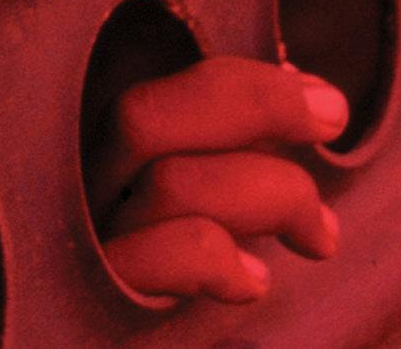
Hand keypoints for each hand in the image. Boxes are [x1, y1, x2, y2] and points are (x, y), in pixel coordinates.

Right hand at [87, 56, 346, 302]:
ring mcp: (77, 259)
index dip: (245, 83)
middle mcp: (69, 204)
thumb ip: (228, 165)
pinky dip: (223, 257)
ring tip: (318, 235)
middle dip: (256, 103)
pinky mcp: (90, 309)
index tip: (320, 98)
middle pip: (144, 117)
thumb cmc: (158, 318)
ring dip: (272, 194)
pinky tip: (253, 281)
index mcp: (92, 173)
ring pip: (171, 184)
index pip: (159, 94)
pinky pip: (167, 256)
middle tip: (331, 119)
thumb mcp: (195, 229)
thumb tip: (299, 86)